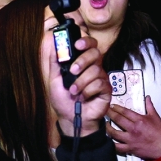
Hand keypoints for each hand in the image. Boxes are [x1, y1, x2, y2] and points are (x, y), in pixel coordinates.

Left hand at [42, 8, 111, 135]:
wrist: (70, 118)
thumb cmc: (64, 100)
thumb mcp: (54, 79)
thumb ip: (55, 62)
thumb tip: (54, 44)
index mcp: (83, 63)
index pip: (90, 45)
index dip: (86, 41)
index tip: (77, 45)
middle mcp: (93, 68)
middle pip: (95, 53)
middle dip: (83, 61)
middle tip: (73, 71)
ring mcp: (101, 78)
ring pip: (96, 70)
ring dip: (81, 82)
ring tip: (74, 91)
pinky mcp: (106, 89)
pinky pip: (100, 83)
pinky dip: (88, 91)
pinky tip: (84, 97)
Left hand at [107, 96, 160, 159]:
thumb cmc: (160, 132)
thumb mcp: (155, 117)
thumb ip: (150, 106)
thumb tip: (147, 97)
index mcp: (140, 120)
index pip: (125, 112)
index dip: (117, 108)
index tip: (112, 105)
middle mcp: (133, 129)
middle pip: (118, 120)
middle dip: (110, 114)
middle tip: (105, 111)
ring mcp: (130, 139)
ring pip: (114, 133)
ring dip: (107, 128)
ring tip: (104, 124)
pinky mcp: (130, 148)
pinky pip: (117, 147)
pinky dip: (111, 143)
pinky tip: (108, 139)